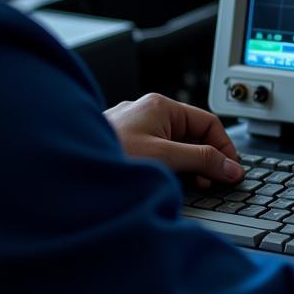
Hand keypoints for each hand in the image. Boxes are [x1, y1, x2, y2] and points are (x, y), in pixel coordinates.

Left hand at [105, 93, 243, 187]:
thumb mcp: (165, 158)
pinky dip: (165, 170)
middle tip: (212, 184)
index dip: (224, 148)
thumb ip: (202, 161)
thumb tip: (230, 167)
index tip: (231, 171)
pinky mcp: (121, 146)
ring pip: (173, 147)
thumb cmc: (106, 157)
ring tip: (188, 187)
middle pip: (192, 135)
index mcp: (161, 106)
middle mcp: (146, 113)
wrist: (61, 172)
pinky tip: (162, 185)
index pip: (208, 122)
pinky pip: (154, 155)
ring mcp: (133, 130)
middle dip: (205, 160)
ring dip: (185, 167)